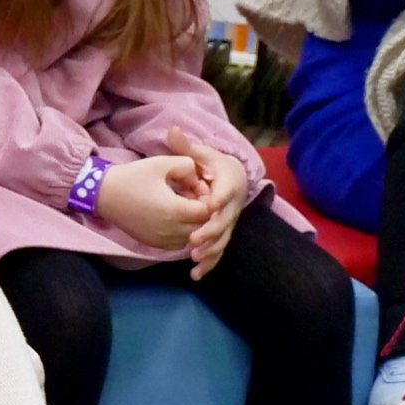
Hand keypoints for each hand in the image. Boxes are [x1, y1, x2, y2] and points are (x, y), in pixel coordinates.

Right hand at [92, 152, 215, 251]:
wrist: (103, 194)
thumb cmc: (132, 177)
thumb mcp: (161, 163)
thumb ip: (187, 166)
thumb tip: (199, 179)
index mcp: (175, 210)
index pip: (207, 211)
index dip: (206, 198)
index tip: (195, 187)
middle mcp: (171, 230)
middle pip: (202, 226)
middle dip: (201, 211)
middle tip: (190, 195)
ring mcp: (162, 240)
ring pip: (191, 237)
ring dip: (192, 223)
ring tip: (181, 206)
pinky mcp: (154, 244)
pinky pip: (178, 243)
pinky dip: (181, 232)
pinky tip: (171, 217)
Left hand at [165, 130, 250, 278]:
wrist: (232, 179)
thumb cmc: (214, 165)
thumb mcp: (202, 154)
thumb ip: (187, 146)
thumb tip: (173, 129)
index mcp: (229, 184)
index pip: (225, 192)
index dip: (219, 199)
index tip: (209, 205)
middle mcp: (232, 207)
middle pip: (224, 221)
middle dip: (210, 231)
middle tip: (194, 239)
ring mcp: (228, 223)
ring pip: (222, 240)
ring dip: (210, 251)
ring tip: (194, 259)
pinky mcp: (222, 236)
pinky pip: (217, 251)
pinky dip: (209, 263)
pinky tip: (195, 275)